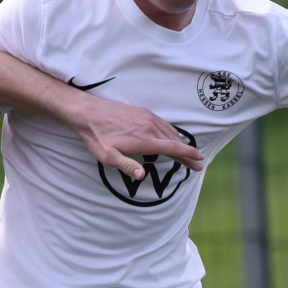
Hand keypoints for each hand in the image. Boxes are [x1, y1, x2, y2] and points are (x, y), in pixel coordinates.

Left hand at [73, 96, 204, 182]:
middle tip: (198, 162)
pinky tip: (171, 137)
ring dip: (180, 143)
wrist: (88, 112)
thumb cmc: (97, 137)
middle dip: (188, 153)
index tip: (199, 161)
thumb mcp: (108, 157)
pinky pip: (163, 124)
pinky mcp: (143, 112)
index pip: (173, 149)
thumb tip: (142, 176)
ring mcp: (148, 118)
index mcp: (145, 140)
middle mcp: (150, 127)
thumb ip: (127, 166)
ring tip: (187, 152)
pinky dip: (171, 132)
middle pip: (175, 142)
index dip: (188, 156)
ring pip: (170, 132)